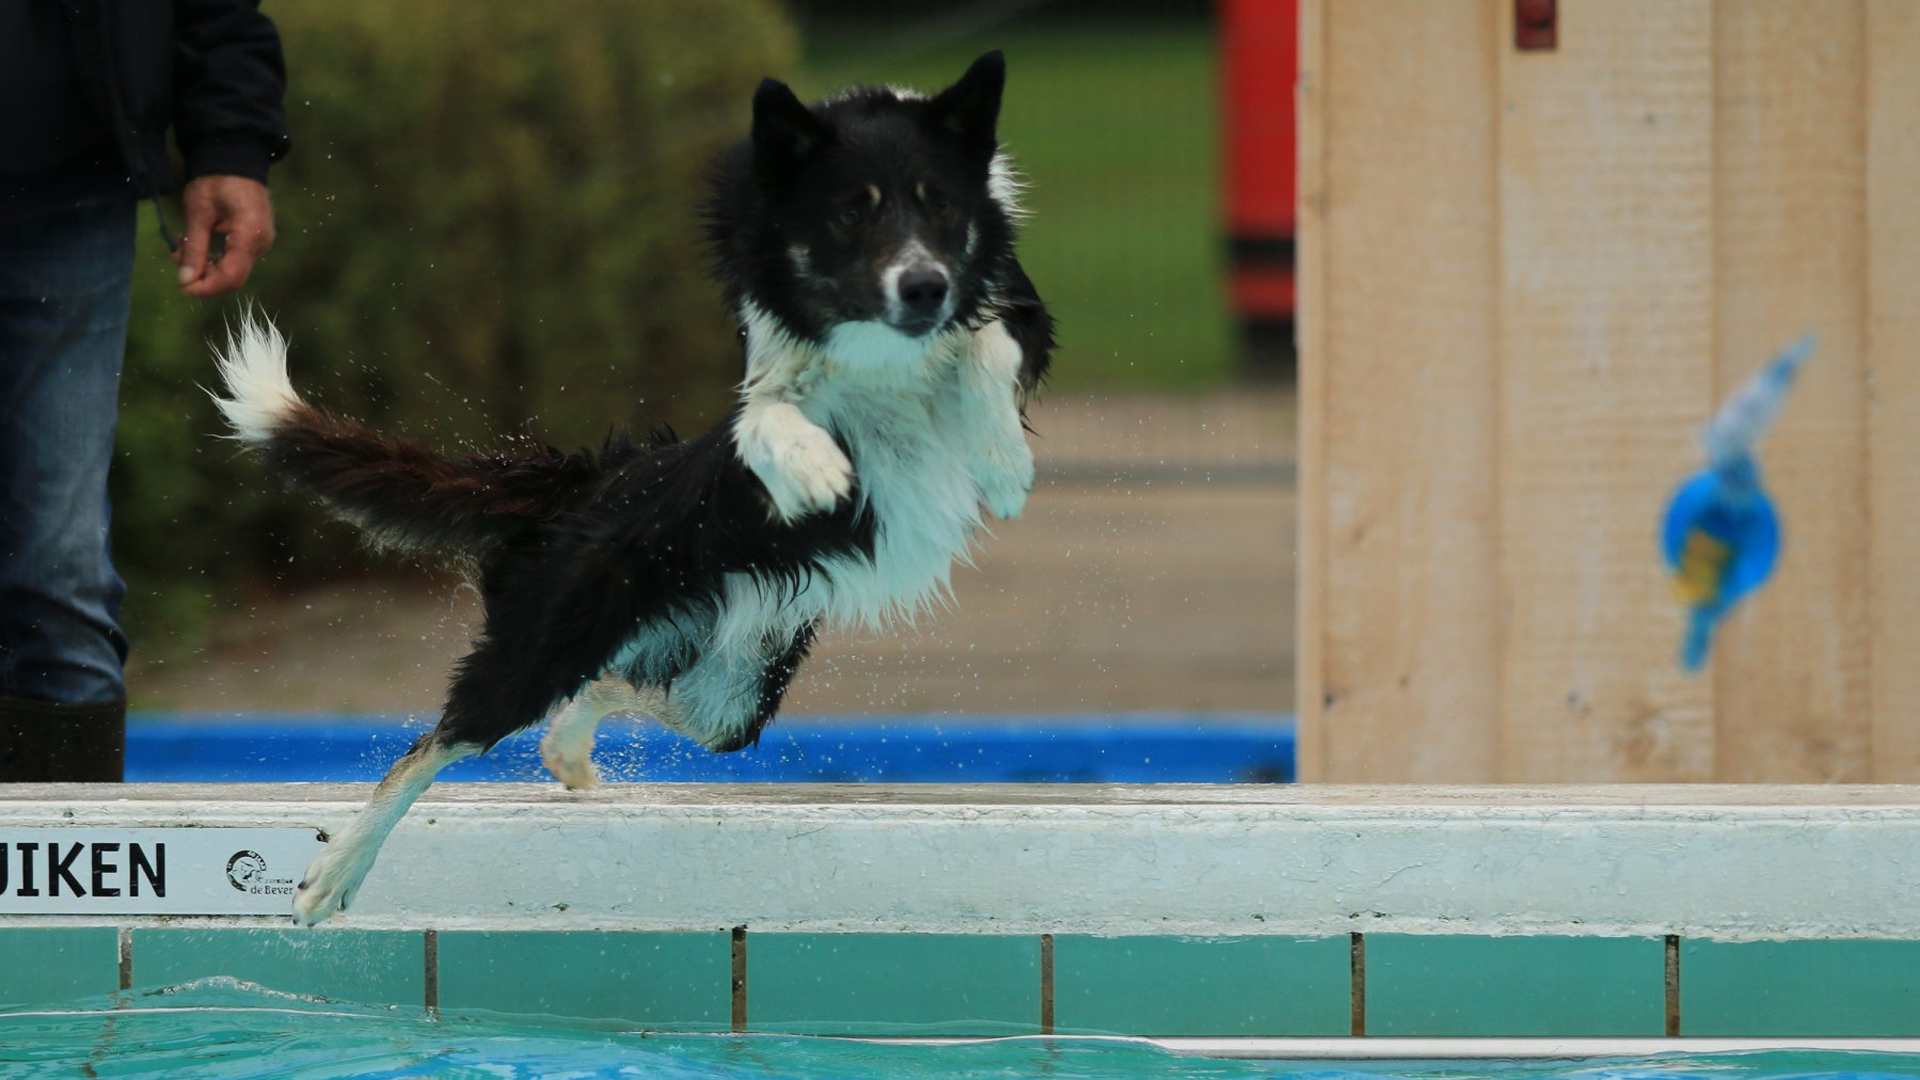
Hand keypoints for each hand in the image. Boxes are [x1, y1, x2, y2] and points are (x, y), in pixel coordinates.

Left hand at [174, 175, 275, 296]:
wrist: (235, 160)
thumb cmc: (216, 181)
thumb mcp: (198, 212)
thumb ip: (194, 248)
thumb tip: (185, 281)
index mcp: (249, 236)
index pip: (231, 276)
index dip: (206, 287)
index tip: (182, 286)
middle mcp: (261, 244)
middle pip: (234, 278)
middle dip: (205, 279)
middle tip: (178, 264)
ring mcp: (262, 243)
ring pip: (234, 271)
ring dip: (207, 269)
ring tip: (182, 252)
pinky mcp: (257, 240)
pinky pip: (236, 260)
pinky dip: (216, 260)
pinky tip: (198, 249)